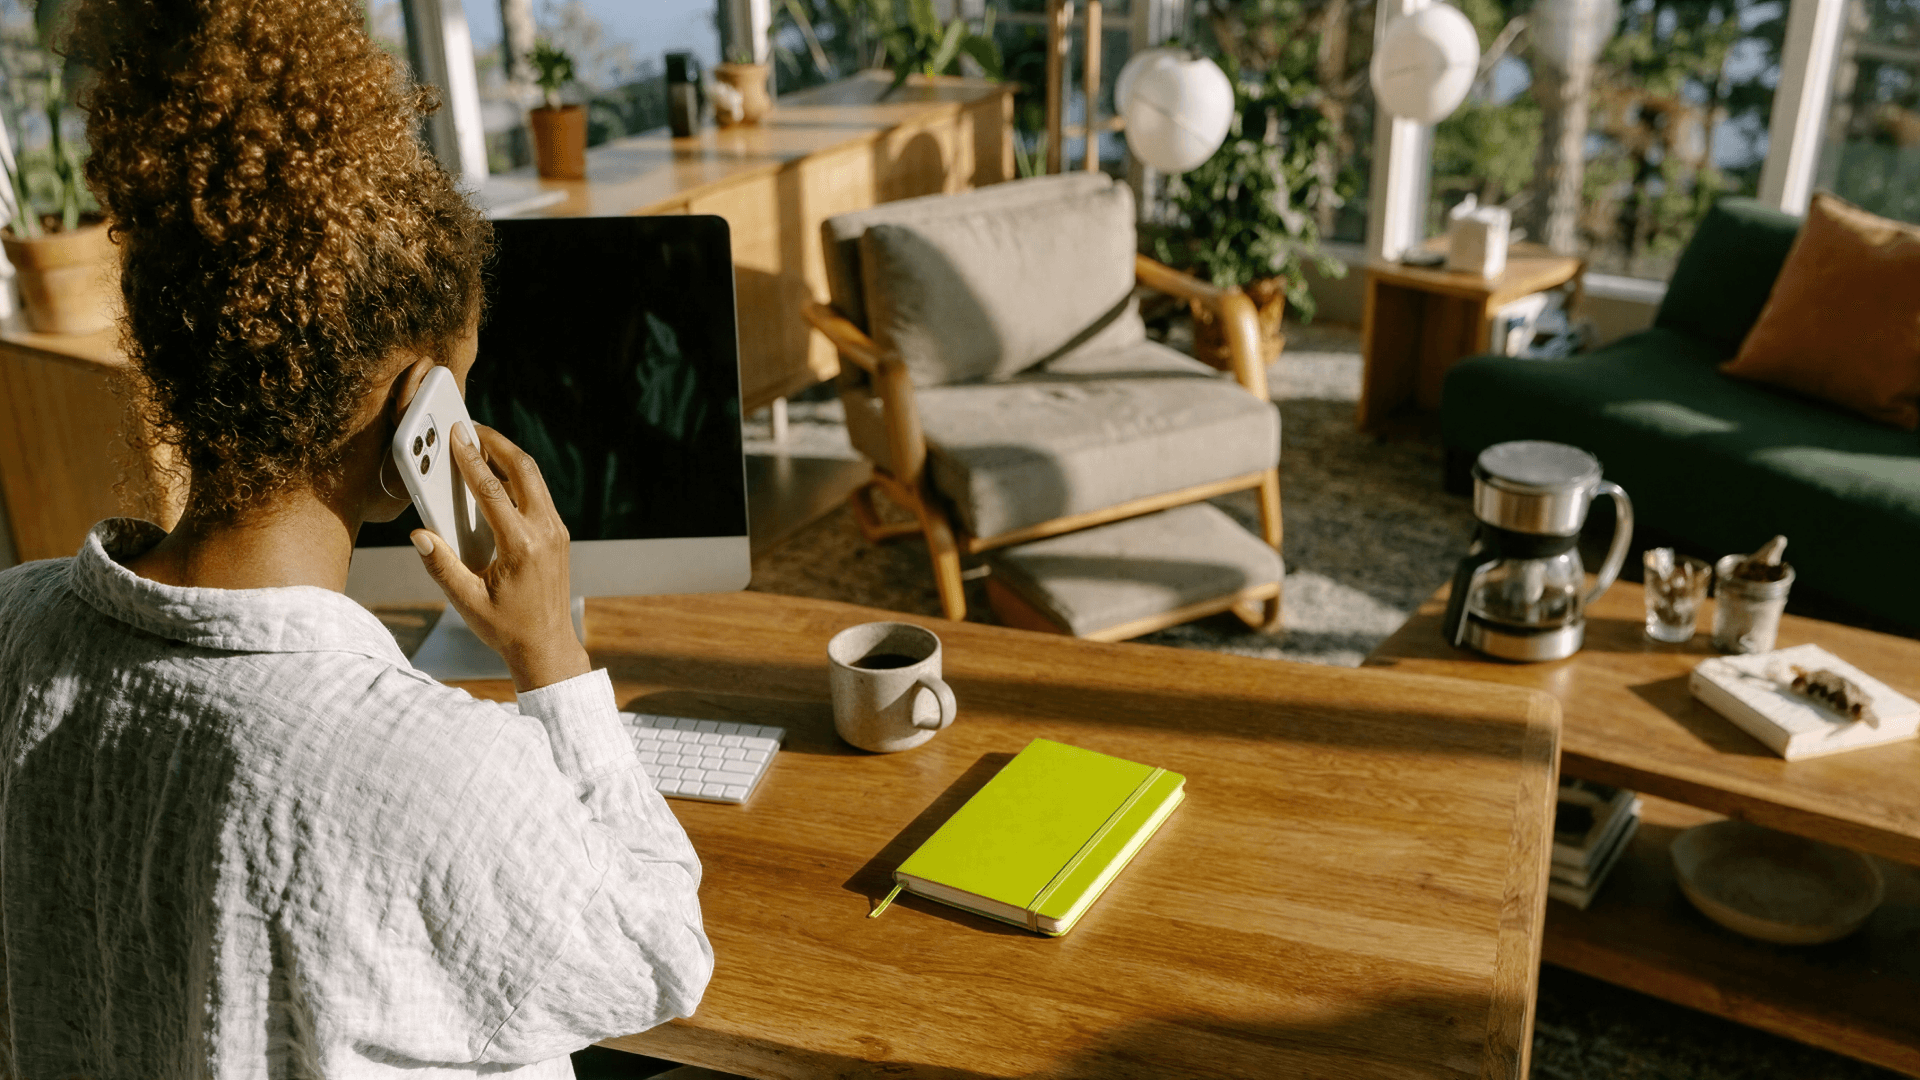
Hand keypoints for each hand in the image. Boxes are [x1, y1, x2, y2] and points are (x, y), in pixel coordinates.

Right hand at [411, 422, 590, 691]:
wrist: (547, 646)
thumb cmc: (505, 628)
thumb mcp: (466, 602)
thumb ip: (442, 567)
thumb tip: (419, 534)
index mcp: (522, 546)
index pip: (493, 491)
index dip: (471, 460)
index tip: (456, 434)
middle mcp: (545, 532)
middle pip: (523, 470)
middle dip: (496, 443)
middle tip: (469, 428)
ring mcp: (556, 531)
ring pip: (534, 479)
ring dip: (508, 456)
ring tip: (479, 442)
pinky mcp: (558, 535)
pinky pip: (538, 494)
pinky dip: (517, 476)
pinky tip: (496, 473)